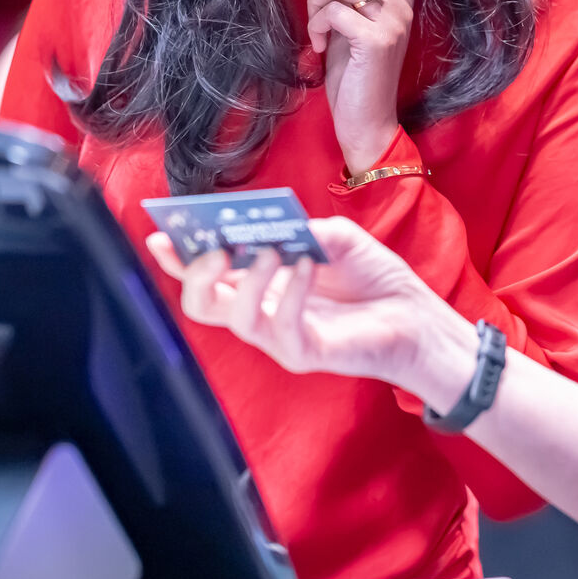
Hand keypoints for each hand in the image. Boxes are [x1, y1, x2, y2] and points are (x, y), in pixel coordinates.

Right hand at [146, 216, 478, 407]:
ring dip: (249, 278)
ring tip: (270, 248)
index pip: (206, 275)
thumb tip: (269, 224)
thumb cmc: (374, 277)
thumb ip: (301, 229)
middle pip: (203, 304)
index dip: (178, 258)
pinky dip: (288, 293)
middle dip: (198, 274)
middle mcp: (261, 312)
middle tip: (214, 247)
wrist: (416, 315)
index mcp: (259, 283)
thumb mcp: (336, 237)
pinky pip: (281, 329)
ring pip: (235, 318)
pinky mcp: (305, 354)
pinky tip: (305, 265)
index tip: (161, 234)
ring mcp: (279, 337)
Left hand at [299, 0, 431, 175]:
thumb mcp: (352, 29)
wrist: (367, 122)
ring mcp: (394, 19)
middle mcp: (403, 4)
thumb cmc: (355, 77)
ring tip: (316, 30)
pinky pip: (334, 9)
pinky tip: (318, 46)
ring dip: (314, 3)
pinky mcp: (377, 37)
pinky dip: (316, 25)